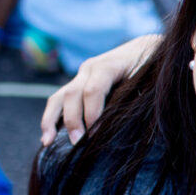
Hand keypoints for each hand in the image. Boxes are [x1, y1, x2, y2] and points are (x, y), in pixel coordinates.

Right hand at [40, 34, 159, 144]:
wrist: (143, 50)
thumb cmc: (149, 69)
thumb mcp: (146, 80)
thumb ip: (134, 97)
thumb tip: (123, 125)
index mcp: (107, 66)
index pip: (93, 90)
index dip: (92, 114)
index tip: (94, 135)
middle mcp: (89, 69)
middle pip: (72, 94)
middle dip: (73, 121)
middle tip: (77, 144)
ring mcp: (80, 76)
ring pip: (58, 97)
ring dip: (51, 120)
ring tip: (47, 141)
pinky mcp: (77, 85)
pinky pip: (59, 100)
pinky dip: (52, 117)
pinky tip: (48, 135)